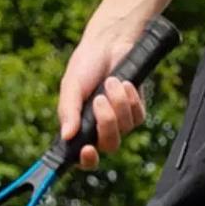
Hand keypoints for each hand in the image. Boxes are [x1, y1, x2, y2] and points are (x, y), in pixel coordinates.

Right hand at [57, 15, 147, 169]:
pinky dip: (130, 98)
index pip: (83, 157)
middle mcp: (100, 128)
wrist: (109, 45)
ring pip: (125, 129)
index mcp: (80, 127)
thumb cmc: (85, 66)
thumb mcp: (71, 86)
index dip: (86, 161)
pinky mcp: (137, 111)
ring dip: (118, 104)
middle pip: (109, 145)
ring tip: (111, 82)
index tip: (87, 150)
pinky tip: (125, 82)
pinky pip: (138, 116)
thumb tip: (66, 136)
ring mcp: (120, 121)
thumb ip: (68, 111)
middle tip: (99, 99)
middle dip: (106, 123)